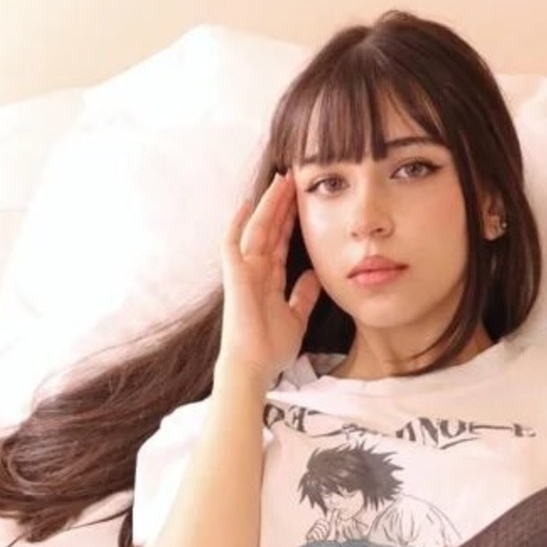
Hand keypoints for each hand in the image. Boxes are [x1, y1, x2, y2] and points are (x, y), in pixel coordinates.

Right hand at [218, 171, 322, 384]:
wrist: (254, 367)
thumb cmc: (271, 348)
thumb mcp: (297, 317)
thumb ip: (304, 295)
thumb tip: (314, 275)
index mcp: (269, 279)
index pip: (281, 242)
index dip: (291, 220)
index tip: (303, 200)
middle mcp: (255, 271)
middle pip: (271, 229)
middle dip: (282, 204)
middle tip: (294, 179)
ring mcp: (244, 271)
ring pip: (256, 229)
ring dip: (268, 205)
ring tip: (281, 182)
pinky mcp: (234, 276)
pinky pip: (232, 244)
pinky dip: (238, 224)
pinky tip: (248, 204)